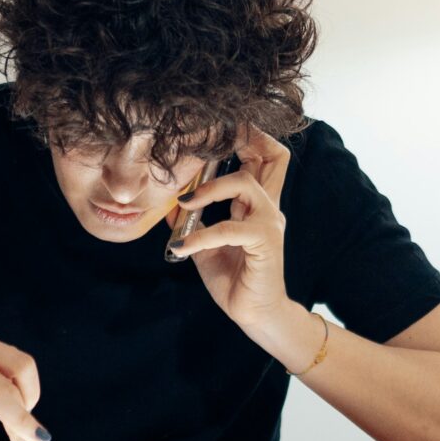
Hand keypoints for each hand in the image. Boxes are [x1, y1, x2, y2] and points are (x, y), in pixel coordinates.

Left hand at [171, 125, 292, 331]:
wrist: (255, 314)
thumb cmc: (234, 278)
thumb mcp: (203, 244)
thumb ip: (190, 221)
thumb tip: (165, 201)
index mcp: (256, 203)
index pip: (264, 157)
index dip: (249, 136)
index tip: (218, 126)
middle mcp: (268, 206)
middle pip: (274, 155)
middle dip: (247, 136)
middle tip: (211, 136)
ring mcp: (269, 222)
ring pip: (244, 184)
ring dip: (208, 190)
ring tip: (184, 204)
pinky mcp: (264, 242)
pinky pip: (230, 228)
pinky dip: (201, 235)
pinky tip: (181, 247)